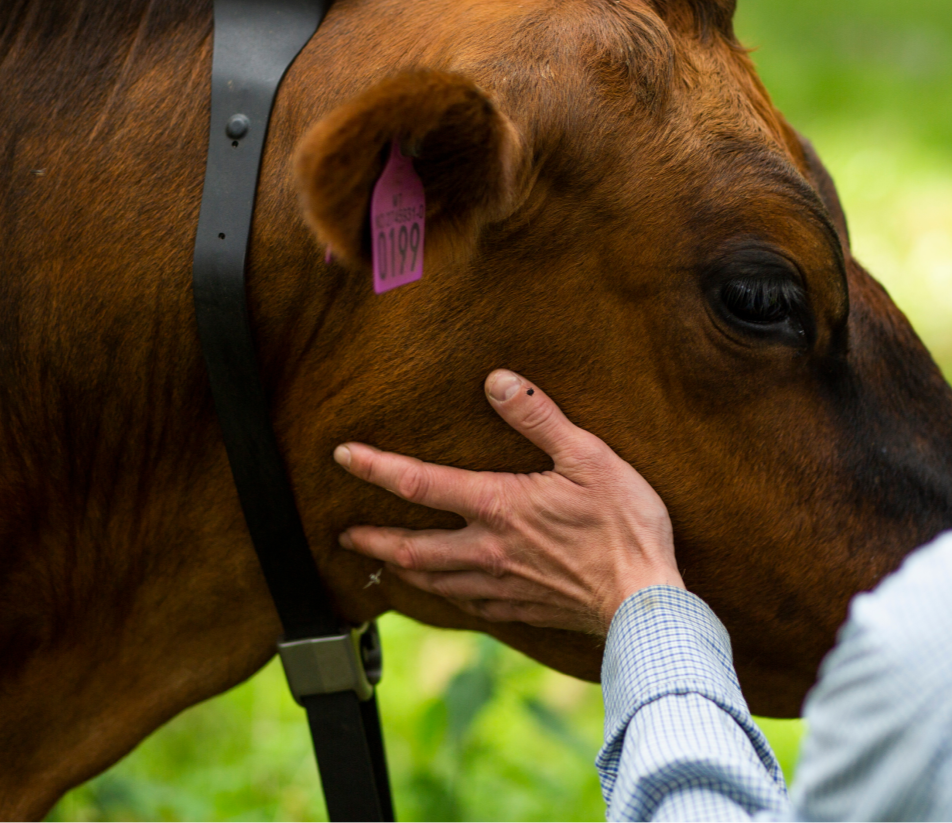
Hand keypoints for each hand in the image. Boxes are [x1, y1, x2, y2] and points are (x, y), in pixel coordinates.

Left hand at [337, 369, 683, 636]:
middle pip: (410, 546)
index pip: (418, 483)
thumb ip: (538, 417)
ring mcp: (498, 585)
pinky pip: (463, 604)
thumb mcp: (588, 456)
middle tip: (344, 533)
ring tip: (380, 560)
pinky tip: (439, 591)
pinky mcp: (517, 608)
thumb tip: (496, 380)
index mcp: (497, 506)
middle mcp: (486, 550)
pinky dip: (439, 595)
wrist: (645, 602)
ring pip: (430, 581)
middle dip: (371, 537)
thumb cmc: (622, 525)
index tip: (343, 456)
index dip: (375, 466)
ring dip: (398, 568)